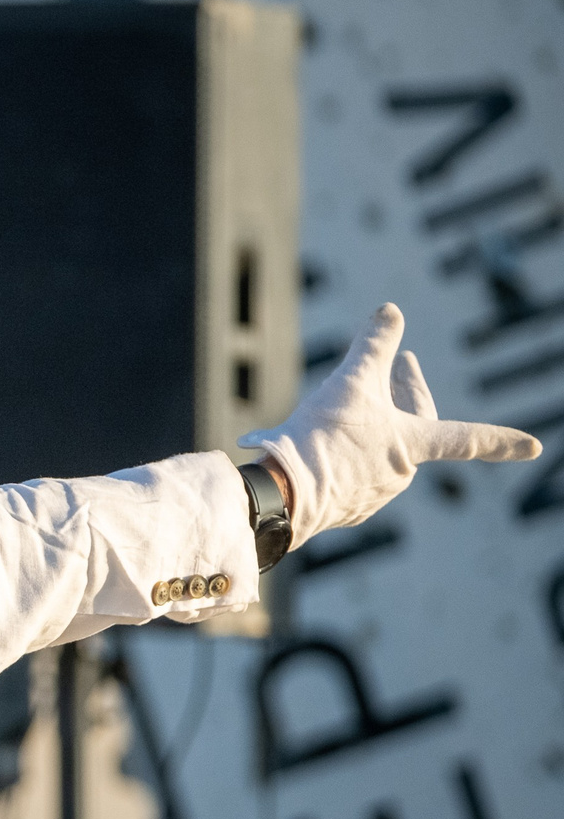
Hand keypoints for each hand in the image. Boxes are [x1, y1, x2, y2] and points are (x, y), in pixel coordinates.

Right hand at [242, 304, 540, 547]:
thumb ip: (375, 345)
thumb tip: (392, 309)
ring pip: (378, 451)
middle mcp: (402, 474)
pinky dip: (344, 454)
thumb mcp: (352, 380)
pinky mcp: (343, 509)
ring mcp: (373, 496)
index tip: (535, 447)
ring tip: (340, 405)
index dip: (502, 439)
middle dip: (403, 395)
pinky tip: (322, 443)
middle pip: (412, 427)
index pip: (468, 437)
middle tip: (399, 365)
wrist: (284, 492)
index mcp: (415, 444)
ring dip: (368, 426)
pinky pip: (351, 474)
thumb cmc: (325, 436)